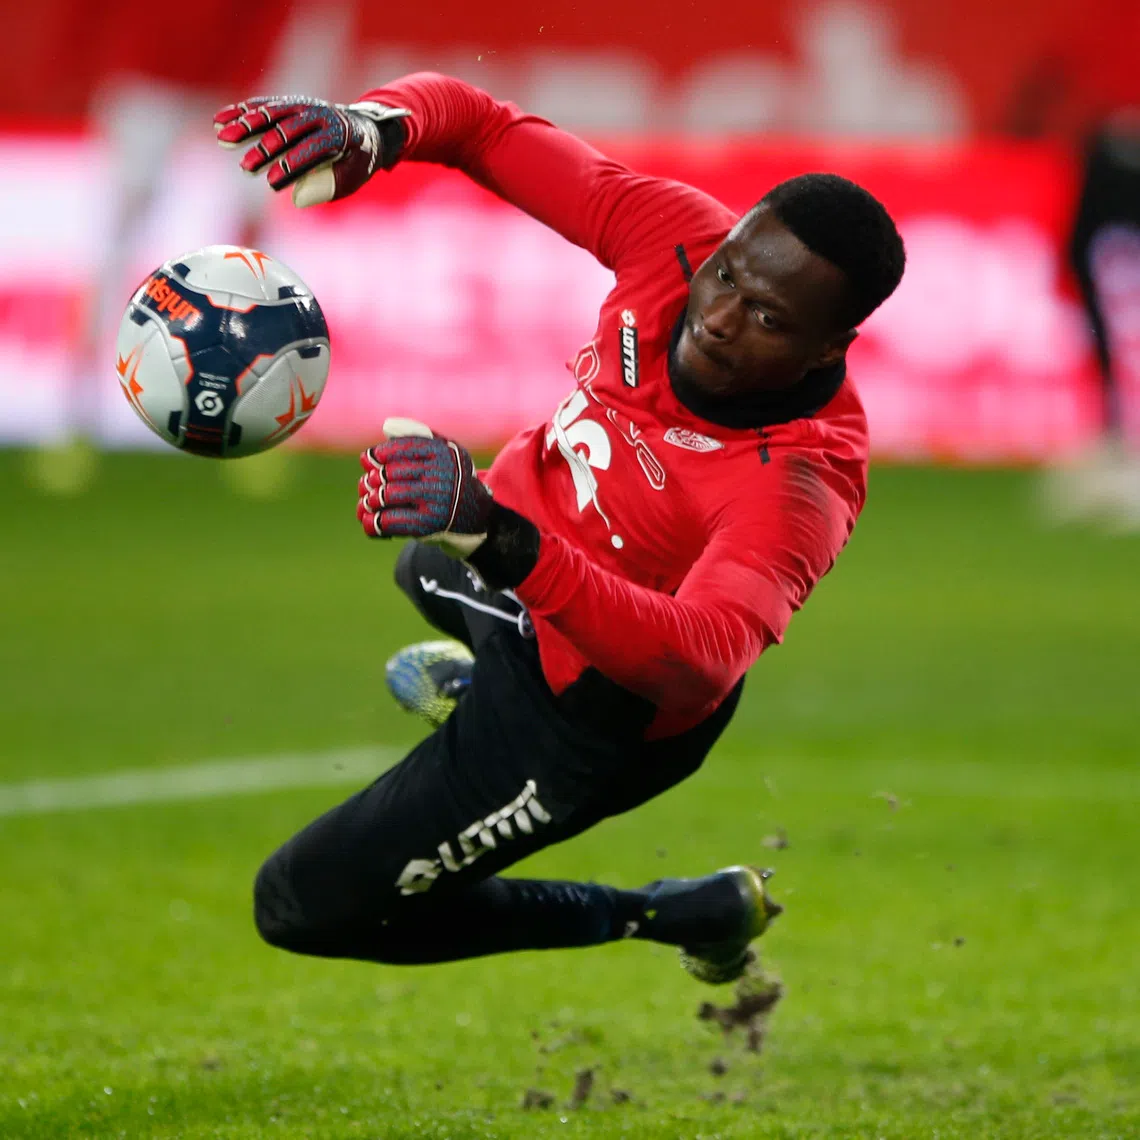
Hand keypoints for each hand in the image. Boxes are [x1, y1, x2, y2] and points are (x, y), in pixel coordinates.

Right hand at [213, 96, 409, 206]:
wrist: (363, 129)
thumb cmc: (355, 161)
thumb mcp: (351, 178)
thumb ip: (327, 187)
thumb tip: (297, 199)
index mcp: (340, 134)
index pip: (312, 149)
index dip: (291, 166)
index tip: (271, 184)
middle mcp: (320, 114)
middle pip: (287, 129)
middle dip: (265, 149)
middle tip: (245, 168)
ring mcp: (302, 105)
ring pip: (271, 112)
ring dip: (245, 125)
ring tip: (223, 139)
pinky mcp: (288, 102)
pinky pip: (262, 105)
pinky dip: (240, 112)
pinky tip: (219, 121)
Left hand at [357, 419, 493, 558]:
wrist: (475, 515)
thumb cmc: (450, 477)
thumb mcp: (443, 450)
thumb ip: (417, 434)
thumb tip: (387, 426)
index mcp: (442, 452)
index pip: (398, 449)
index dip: (377, 455)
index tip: (369, 461)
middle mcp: (440, 475)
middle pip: (389, 473)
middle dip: (372, 479)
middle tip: (367, 484)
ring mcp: (435, 501)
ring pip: (387, 496)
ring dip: (370, 499)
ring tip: (368, 501)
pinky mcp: (428, 525)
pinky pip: (390, 521)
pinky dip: (373, 522)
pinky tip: (368, 521)